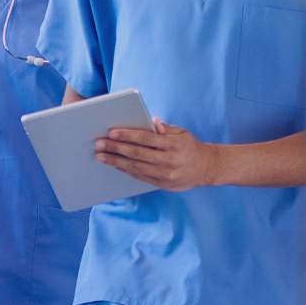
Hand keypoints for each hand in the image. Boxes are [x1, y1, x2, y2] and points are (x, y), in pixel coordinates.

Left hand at [96, 118, 223, 190]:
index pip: (146, 138)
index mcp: (173, 145)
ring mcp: (165, 174)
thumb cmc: (189, 146)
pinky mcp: (162, 184)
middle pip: (137, 154)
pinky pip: (140, 176)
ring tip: (101, 156)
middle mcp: (169, 160)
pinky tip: (115, 164)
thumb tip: (151, 120)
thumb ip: (164, 128)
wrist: (206, 168)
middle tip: (99, 144)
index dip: (128, 135)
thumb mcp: (181, 133)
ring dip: (116, 161)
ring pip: (136, 167)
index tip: (112, 132)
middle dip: (116, 148)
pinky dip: (126, 170)